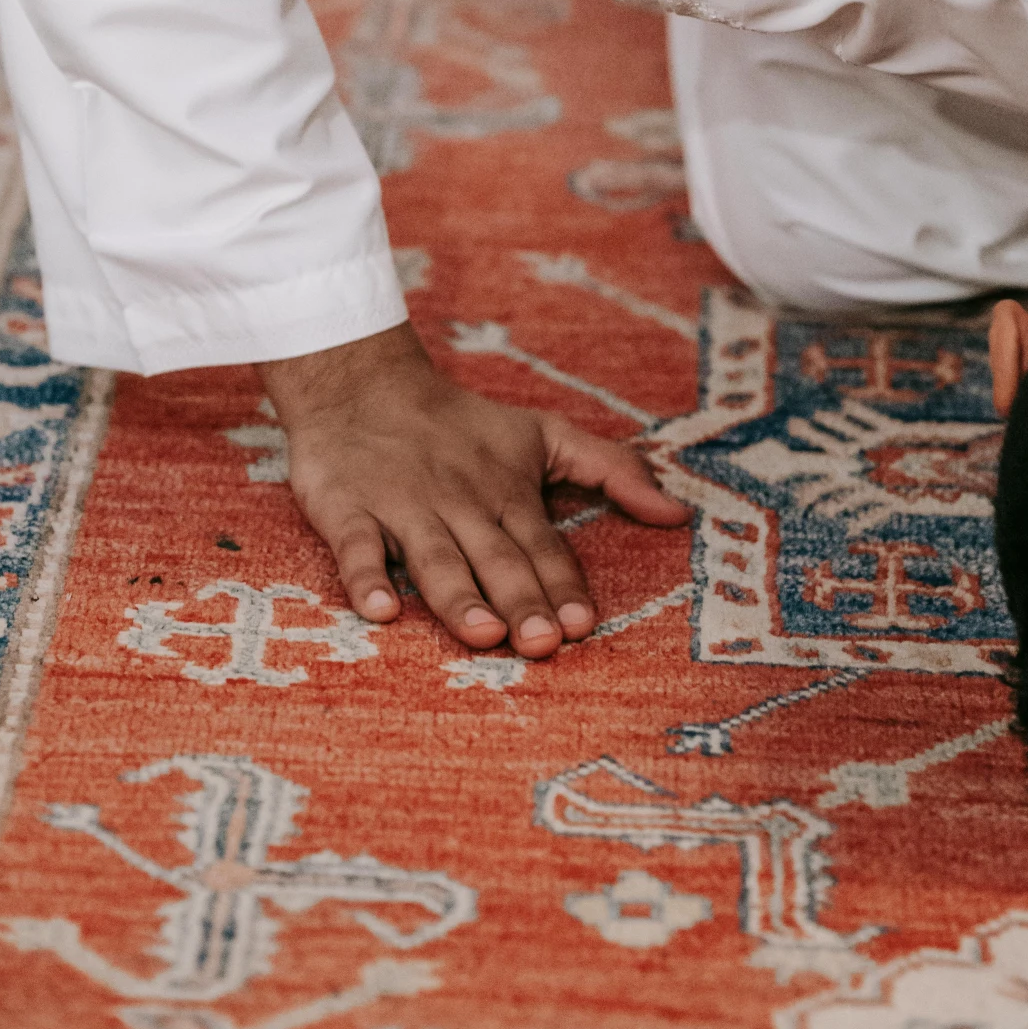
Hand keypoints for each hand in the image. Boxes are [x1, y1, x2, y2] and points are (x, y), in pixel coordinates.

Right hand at [261, 322, 688, 657]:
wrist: (362, 385)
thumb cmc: (460, 424)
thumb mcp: (544, 434)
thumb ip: (612, 468)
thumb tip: (679, 513)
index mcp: (508, 493)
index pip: (543, 546)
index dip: (561, 584)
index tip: (581, 625)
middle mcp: (460, 505)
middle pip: (494, 558)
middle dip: (520, 599)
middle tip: (540, 643)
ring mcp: (403, 508)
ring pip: (434, 558)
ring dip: (457, 596)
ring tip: (481, 633)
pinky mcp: (349, 510)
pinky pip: (357, 547)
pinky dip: (365, 577)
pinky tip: (381, 610)